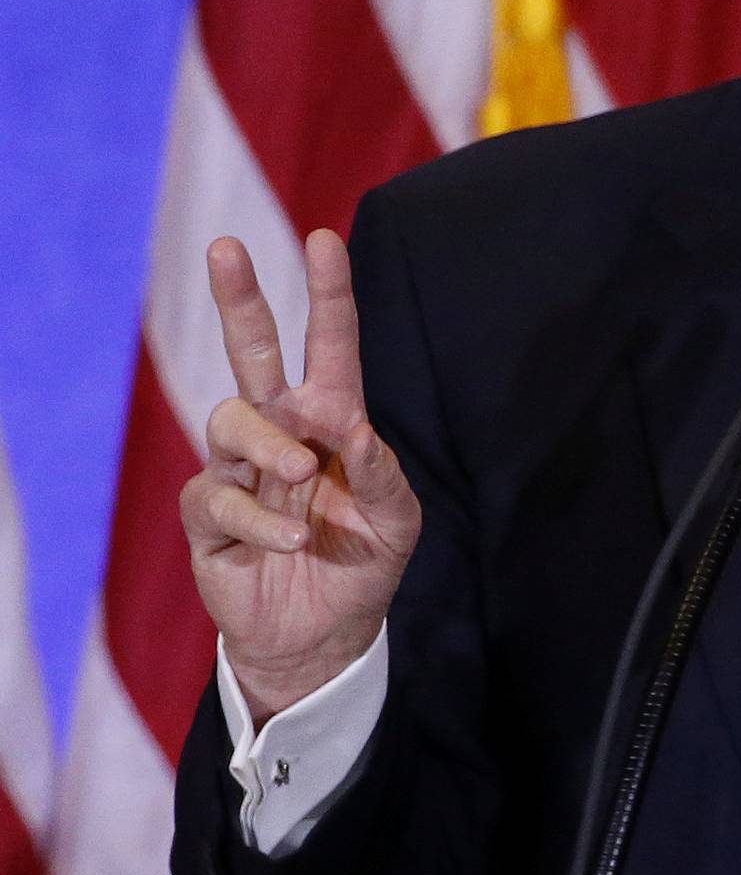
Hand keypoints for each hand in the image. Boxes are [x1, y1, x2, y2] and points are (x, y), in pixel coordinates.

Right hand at [180, 230, 420, 720]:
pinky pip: (221, 496)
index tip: (325, 238)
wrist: (324, 636)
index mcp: (330, 421)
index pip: (329, 347)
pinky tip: (291, 542)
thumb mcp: (397, 522)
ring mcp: (239, 469)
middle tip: (225, 247)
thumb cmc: (360, 565)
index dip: (328, 295)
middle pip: (250, 352)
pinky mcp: (209, 514)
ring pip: (231, 419)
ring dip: (270, 446)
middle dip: (239, 299)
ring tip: (301, 478)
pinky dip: (261, 519)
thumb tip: (353, 428)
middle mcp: (280, 433)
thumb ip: (382, 473)